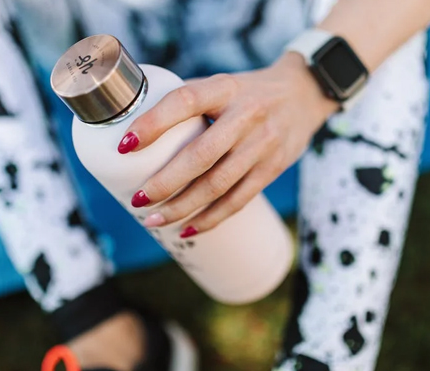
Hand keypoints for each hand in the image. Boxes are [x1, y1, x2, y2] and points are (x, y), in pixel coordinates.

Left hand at [118, 53, 338, 237]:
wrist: (306, 94)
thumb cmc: (249, 91)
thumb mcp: (223, 83)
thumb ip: (189, 100)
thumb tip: (136, 126)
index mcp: (226, 88)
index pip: (185, 101)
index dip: (153, 123)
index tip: (124, 146)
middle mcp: (246, 115)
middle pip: (201, 155)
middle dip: (164, 182)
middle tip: (138, 199)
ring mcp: (263, 144)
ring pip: (218, 184)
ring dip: (182, 207)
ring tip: (153, 220)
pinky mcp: (273, 168)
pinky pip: (239, 200)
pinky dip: (211, 218)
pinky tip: (188, 229)